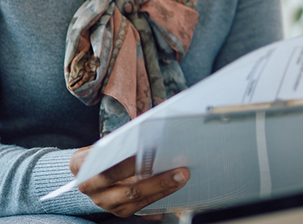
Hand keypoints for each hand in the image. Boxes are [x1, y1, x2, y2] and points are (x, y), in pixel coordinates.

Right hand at [70, 146, 189, 217]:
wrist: (90, 171)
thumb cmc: (104, 150)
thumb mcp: (104, 141)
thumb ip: (122, 139)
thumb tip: (152, 130)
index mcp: (81, 164)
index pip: (105, 164)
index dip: (128, 163)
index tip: (150, 155)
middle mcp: (90, 187)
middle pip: (126, 186)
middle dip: (156, 179)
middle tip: (180, 169)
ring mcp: (104, 202)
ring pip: (135, 198)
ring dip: (162, 187)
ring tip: (182, 176)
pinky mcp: (119, 210)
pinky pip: (141, 206)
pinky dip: (160, 195)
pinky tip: (176, 184)